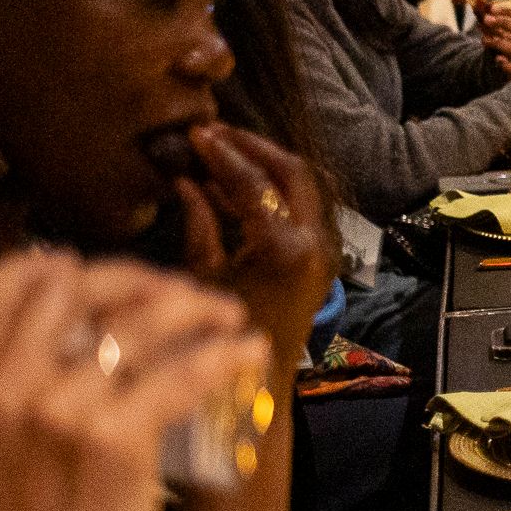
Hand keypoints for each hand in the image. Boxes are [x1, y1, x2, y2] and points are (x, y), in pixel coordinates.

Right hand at [0, 251, 268, 510]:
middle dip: (133, 280)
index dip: (41, 268)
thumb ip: (9, 410)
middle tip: (176, 294)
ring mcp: (55, 412)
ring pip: (136, 322)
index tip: (81, 263)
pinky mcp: (115, 439)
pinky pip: (182, 372)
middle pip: (70, 292)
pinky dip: (224, 355)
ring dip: (192, 307)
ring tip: (227, 315)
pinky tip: (248, 353)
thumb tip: (71, 359)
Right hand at [172, 123, 332, 364]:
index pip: (253, 182)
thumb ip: (198, 221)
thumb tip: (185, 178)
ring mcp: (325, 248)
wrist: (262, 379)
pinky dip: (270, 191)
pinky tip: (230, 186)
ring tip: (219, 150)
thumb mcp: (202, 273)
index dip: (222, 153)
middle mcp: (315, 242)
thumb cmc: (220, 333)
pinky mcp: (322, 255)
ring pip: (302, 186)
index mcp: (285, 247)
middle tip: (215, 132)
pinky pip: (299, 208)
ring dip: (265, 164)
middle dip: (254, 146)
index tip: (196, 132)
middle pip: (293, 171)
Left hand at [478, 6, 510, 72]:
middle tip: (486, 19)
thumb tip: (479, 3)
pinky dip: (510, 66)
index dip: (509, 12)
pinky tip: (498, 60)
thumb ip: (493, 22)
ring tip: (484, 40)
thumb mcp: (504, 37)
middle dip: (506, 23)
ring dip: (501, 44)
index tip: (492, 8)